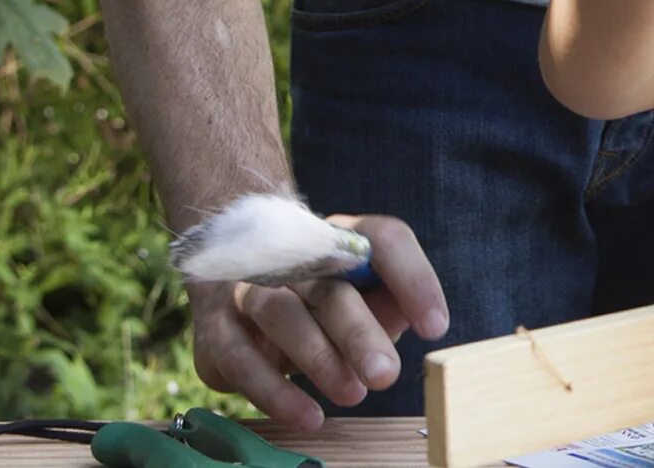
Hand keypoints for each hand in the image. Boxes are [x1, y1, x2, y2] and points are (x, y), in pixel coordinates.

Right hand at [189, 213, 447, 428]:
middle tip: (386, 374)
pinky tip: (308, 415)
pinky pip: (240, 357)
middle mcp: (293, 255)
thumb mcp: (365, 295)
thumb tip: (422, 318)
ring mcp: (249, 287)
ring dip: (317, 358)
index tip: (435, 326)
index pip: (384, 239)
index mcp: (342, 238)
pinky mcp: (218, 328)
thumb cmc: (324, 297)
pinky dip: (274, 391)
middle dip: (359, 332)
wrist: (238, 276)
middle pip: (329, 285)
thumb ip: (392, 303)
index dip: (413, 279)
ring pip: (279, 312)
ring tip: (353, 394)